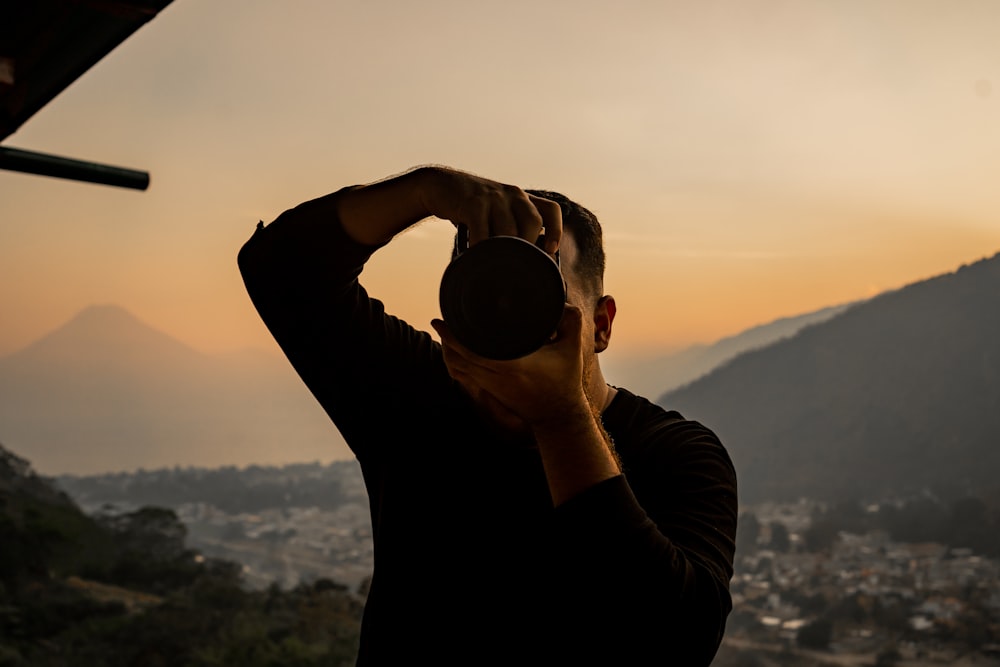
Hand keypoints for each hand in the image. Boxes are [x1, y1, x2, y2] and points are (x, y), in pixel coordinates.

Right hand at [418, 167, 561, 253]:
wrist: (440, 185)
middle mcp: (513, 194)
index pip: (550, 210)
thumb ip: (510, 229)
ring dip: (503, 252)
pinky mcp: (473, 202)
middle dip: (526, 248)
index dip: (555, 230)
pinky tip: (476, 257)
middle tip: (514, 266)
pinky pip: (482, 230)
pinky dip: (481, 248)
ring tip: (494, 266)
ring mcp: (493, 197)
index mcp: (522, 198)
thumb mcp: (496, 211)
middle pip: (532, 223)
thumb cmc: (472, 209)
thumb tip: (520, 263)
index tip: (550, 250)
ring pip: (508, 230)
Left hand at [431, 304, 590, 429]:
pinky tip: (452, 351)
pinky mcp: (490, 391)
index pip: (472, 350)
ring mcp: (491, 386)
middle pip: (458, 358)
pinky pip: (464, 376)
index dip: (453, 336)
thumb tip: (563, 301)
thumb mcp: (572, 349)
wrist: (558, 415)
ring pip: (458, 368)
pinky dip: (455, 362)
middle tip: (440, 320)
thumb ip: (572, 321)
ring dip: (448, 351)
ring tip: (443, 331)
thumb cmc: (565, 380)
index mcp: (512, 365)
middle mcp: (496, 377)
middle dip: (446, 339)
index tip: (444, 320)